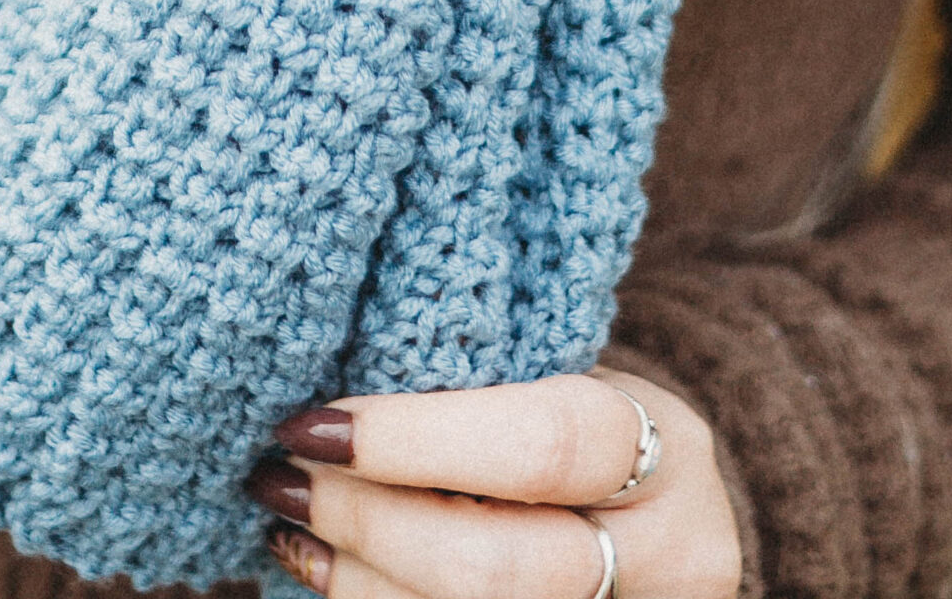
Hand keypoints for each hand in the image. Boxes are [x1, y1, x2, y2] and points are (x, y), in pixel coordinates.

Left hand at [251, 369, 739, 598]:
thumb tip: (330, 387)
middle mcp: (664, 559)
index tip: (317, 423)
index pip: (540, 448)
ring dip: (354, 578)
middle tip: (283, 474)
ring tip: (287, 520)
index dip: (414, 441)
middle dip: (369, 523)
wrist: (668, 510)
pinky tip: (323, 567)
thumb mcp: (568, 373)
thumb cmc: (591, 416)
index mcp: (664, 452)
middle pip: (496, 568)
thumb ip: (481, 378)